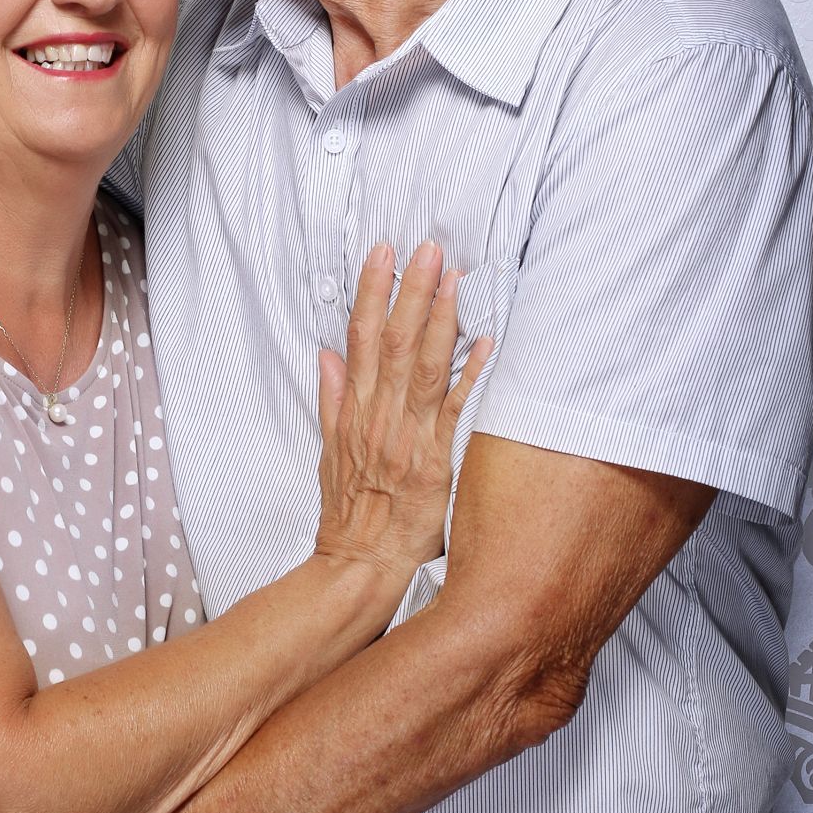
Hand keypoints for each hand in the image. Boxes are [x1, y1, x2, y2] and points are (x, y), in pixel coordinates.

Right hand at [314, 242, 491, 588]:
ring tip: (454, 277)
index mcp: (356, 411)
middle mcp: (379, 417)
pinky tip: (485, 345)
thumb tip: (326, 355)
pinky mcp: (434, 464)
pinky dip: (468, 378)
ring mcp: (407, 438)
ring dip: (438, 319)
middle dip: (410, 291)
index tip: (384, 252)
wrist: (359, 565)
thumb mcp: (329, 453)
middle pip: (392, 341)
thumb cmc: (349, 514)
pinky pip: (453, 413)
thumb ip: (331, 400)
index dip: (371, 292)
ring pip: (421, 367)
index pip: (361, 338)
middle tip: (427, 247)